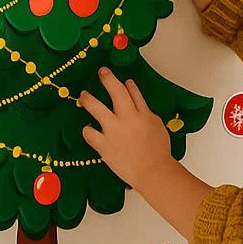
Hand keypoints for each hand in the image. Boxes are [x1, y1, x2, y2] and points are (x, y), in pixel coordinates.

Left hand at [81, 68, 173, 192]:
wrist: (152, 171)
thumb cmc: (158, 152)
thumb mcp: (156, 126)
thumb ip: (145, 112)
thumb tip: (137, 102)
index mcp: (142, 113)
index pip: (132, 92)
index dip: (126, 84)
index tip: (122, 79)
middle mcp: (126, 118)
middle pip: (115, 92)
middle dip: (107, 78)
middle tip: (102, 72)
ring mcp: (113, 130)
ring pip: (95, 107)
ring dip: (88, 99)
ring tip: (84, 96)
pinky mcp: (103, 145)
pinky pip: (89, 132)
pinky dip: (88, 130)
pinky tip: (88, 129)